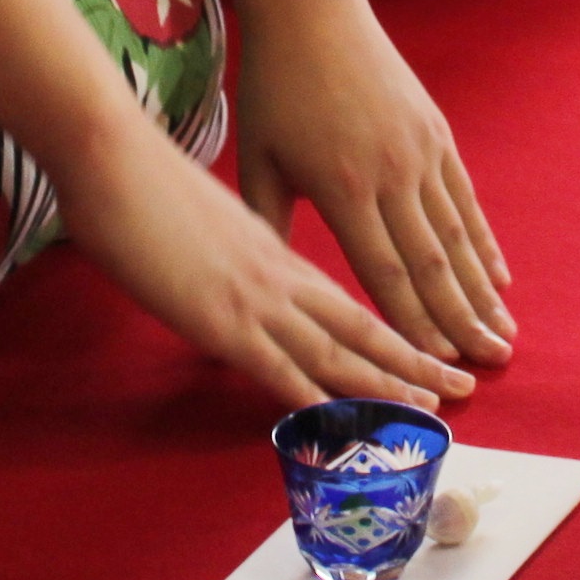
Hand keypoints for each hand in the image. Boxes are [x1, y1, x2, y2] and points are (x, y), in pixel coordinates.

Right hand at [54, 117, 474, 412]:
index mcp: (279, 252)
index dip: (393, 329)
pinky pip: (275, 366)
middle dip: (414, 362)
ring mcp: (255, 298)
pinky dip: (309, 397)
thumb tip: (251, 279)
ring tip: (431, 409)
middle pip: (360, 327)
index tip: (432, 352)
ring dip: (383, 384)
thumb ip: (240, 254)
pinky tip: (339, 421)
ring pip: (334, 349)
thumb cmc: (150, 188)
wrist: (116, 158)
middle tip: (463, 388)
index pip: (348, 301)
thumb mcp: (211, 224)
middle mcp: (281, 276)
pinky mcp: (221, 317)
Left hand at [225, 0, 517, 372]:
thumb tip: (262, 286)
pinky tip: (498, 275)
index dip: (412, 327)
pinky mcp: (436, 131)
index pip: (385, 275)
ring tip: (504, 334)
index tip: (434, 368)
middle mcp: (390, 175)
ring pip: (457, 238)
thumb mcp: (258, 159)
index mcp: (342, 190)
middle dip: (461, 323)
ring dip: (481, 292)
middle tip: (490, 367)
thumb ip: (267, 224)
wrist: (312, 5)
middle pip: (433, 267)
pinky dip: (483, 241)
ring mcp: (420, 152)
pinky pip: (465, 198)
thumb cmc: (274, 84)